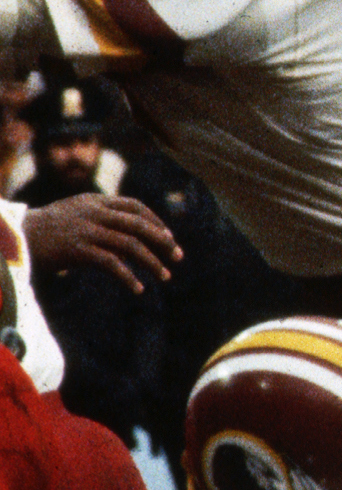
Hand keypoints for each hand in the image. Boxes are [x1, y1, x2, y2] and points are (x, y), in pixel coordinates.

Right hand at [20, 195, 175, 290]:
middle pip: (139, 225)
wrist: (13, 236)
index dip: (156, 221)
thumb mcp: (74, 215)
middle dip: (163, 241)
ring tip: (165, 277)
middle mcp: (93, 213)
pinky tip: (138, 289)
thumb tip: (130, 242)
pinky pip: (113, 264)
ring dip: (152, 262)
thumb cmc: (44, 230)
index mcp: (94, 201)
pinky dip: (129, 277)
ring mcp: (87, 230)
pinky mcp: (78, 250)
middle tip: (178, 257)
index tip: (170, 237)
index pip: (135, 206)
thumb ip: (101, 220)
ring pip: (131, 245)